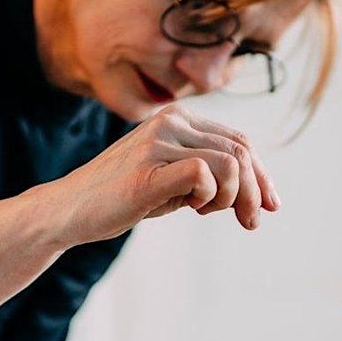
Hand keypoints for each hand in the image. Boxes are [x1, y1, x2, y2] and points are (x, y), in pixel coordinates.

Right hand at [47, 104, 280, 245]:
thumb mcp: (175, 180)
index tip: (270, 206)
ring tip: (207, 212)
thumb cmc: (123, 198)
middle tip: (251, 222)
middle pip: (240, 152)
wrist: (71, 211)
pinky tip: (192, 208)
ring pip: (229, 164)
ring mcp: (157, 142)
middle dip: (255, 192)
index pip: (239, 141)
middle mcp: (170, 121)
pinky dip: (209, 196)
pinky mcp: (147, 169)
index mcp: (178, 118)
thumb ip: (211, 176)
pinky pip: (204, 174)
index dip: (261, 175)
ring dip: (232, 197)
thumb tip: (262, 195)